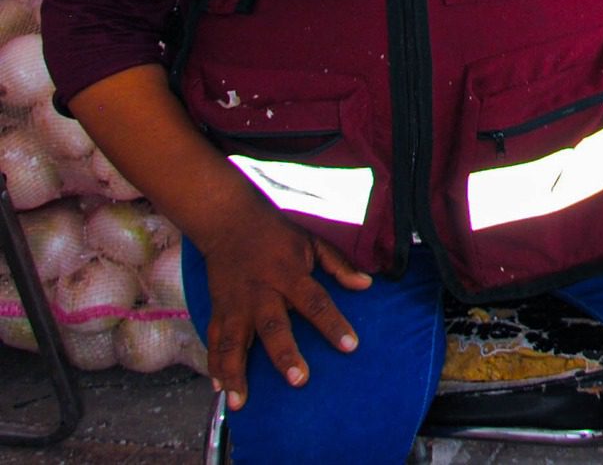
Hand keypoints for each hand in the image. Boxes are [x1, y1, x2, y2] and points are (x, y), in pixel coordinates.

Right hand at [200, 212, 369, 410]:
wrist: (230, 222)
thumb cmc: (278, 234)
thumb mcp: (313, 241)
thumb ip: (339, 265)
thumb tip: (366, 284)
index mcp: (289, 273)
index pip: (316, 301)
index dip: (333, 324)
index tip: (350, 345)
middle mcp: (261, 292)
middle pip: (274, 327)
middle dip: (285, 355)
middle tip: (298, 380)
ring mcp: (235, 304)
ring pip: (234, 342)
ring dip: (236, 372)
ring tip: (240, 402)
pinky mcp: (217, 310)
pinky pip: (214, 341)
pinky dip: (214, 365)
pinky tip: (220, 389)